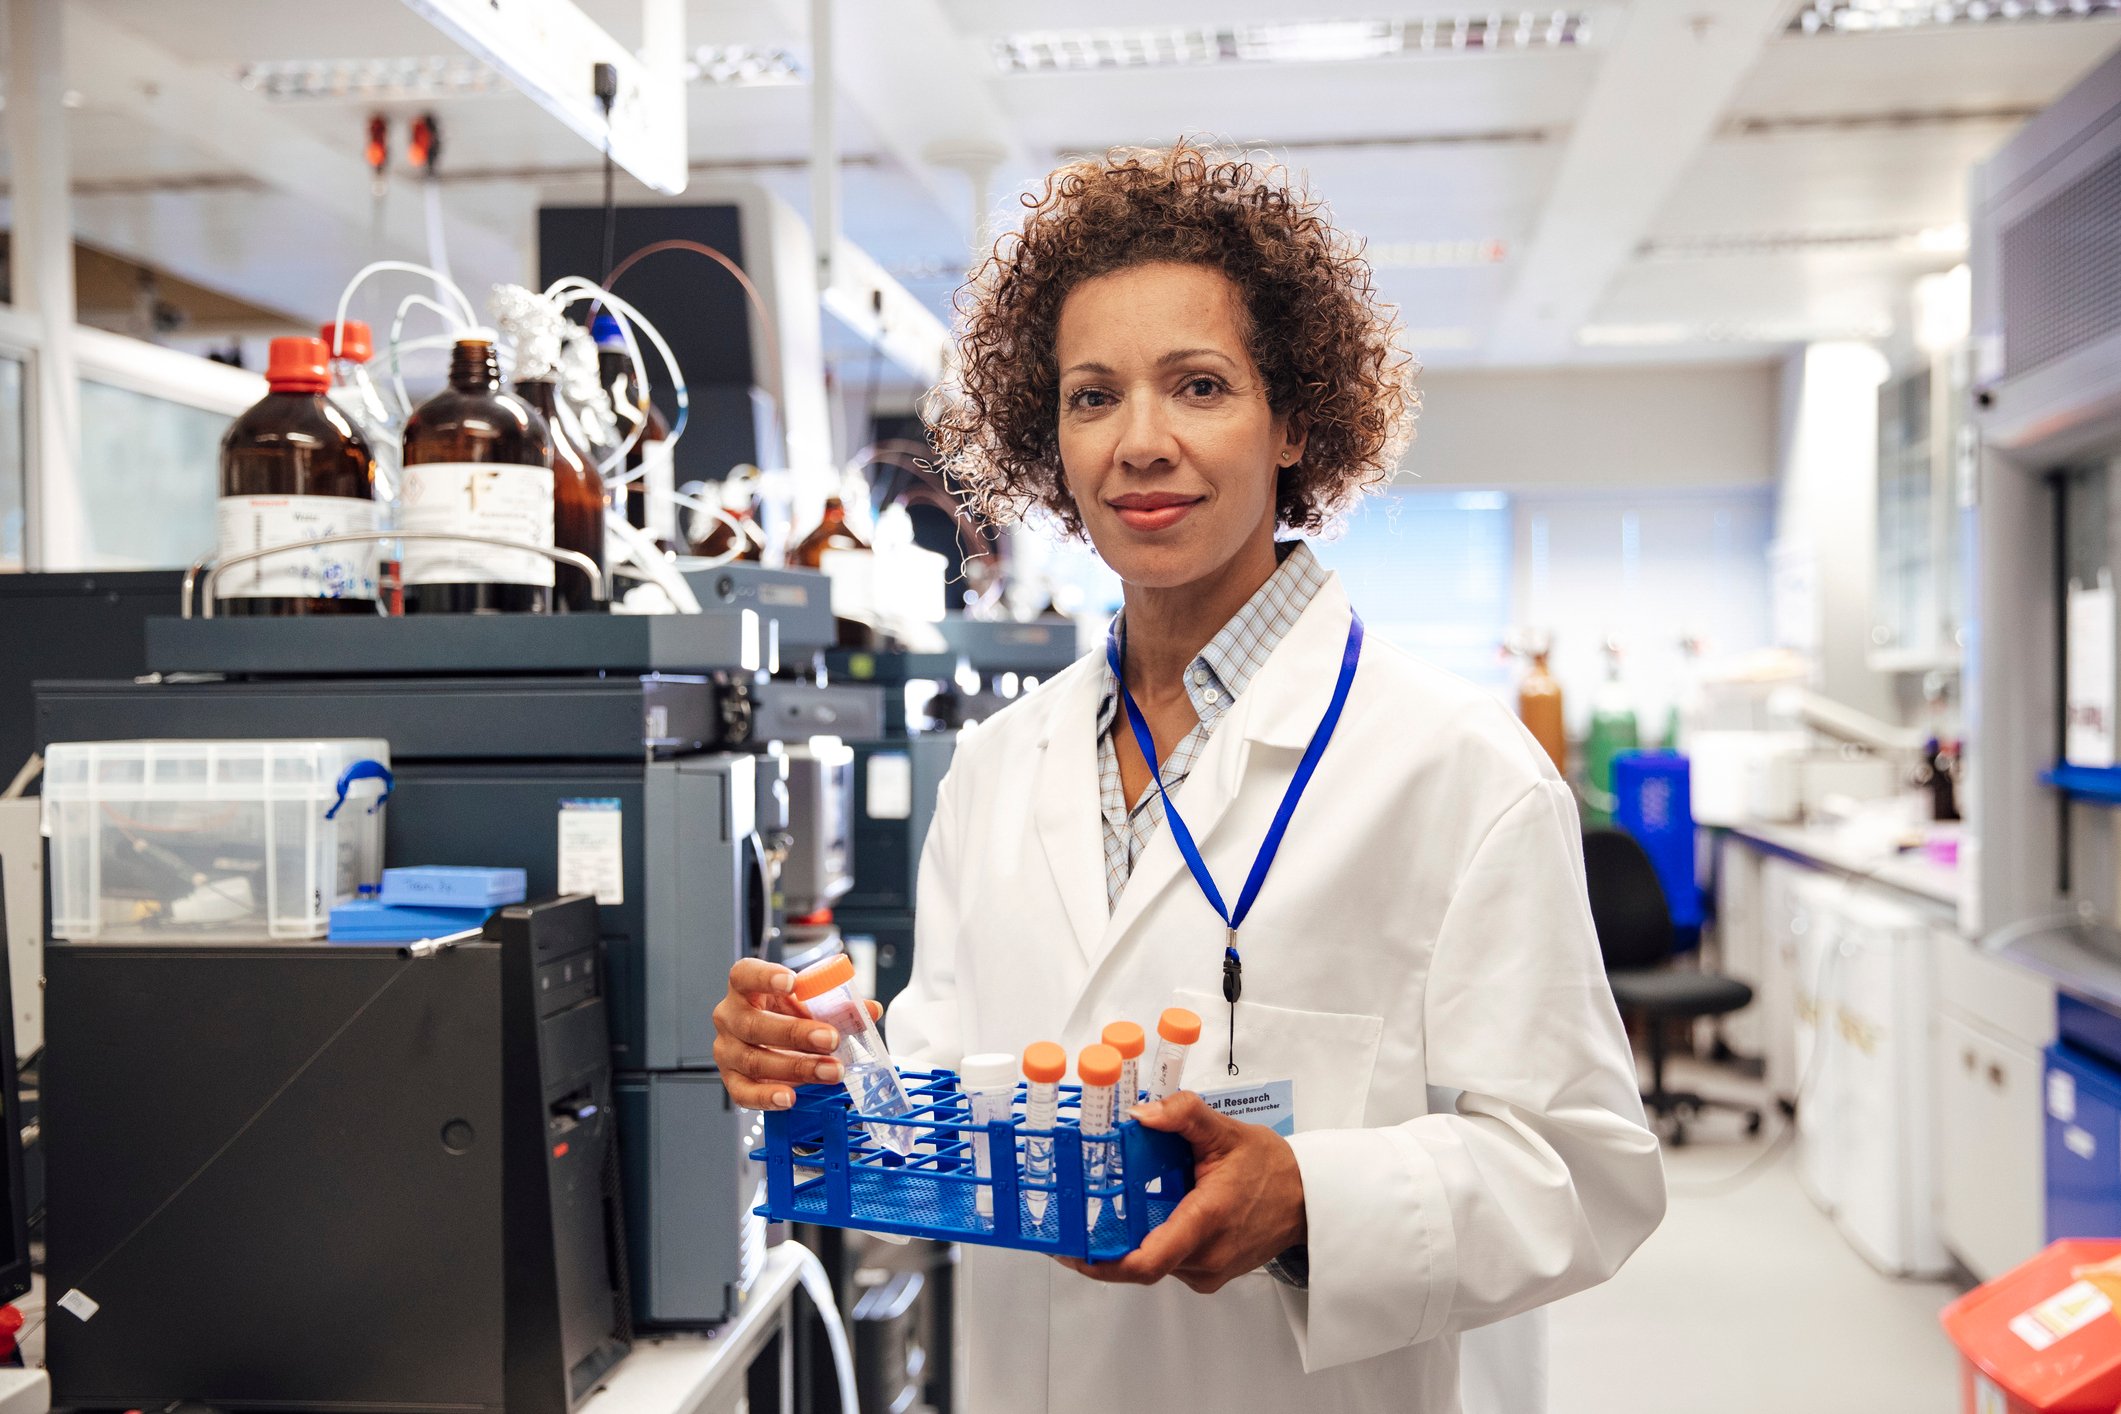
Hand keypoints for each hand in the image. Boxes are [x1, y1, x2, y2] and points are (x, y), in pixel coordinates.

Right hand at [709, 958, 879, 1110]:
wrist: (772, 1043)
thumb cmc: (787, 1016)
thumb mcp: (809, 1004)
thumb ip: (838, 1005)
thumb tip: (870, 1010)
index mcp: (745, 989)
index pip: (745, 975)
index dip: (765, 977)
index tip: (791, 982)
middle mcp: (730, 1017)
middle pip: (754, 1024)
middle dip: (796, 1033)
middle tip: (830, 1039)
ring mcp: (727, 1050)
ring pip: (754, 1060)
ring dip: (796, 1067)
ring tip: (830, 1071)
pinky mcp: (731, 1080)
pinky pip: (744, 1092)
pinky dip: (767, 1096)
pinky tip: (790, 1096)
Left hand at [1059, 1091, 1305, 1294]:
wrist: (1307, 1198)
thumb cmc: (1271, 1167)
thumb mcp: (1226, 1129)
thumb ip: (1182, 1114)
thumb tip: (1139, 1114)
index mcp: (1206, 1219)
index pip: (1148, 1261)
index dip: (1103, 1263)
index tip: (1075, 1251)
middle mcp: (1208, 1254)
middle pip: (1142, 1262)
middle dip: (1109, 1243)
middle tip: (1080, 1219)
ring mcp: (1210, 1271)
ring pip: (1155, 1263)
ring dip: (1134, 1240)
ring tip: (1122, 1206)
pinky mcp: (1210, 1275)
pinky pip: (1171, 1264)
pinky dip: (1155, 1243)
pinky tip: (1156, 1216)